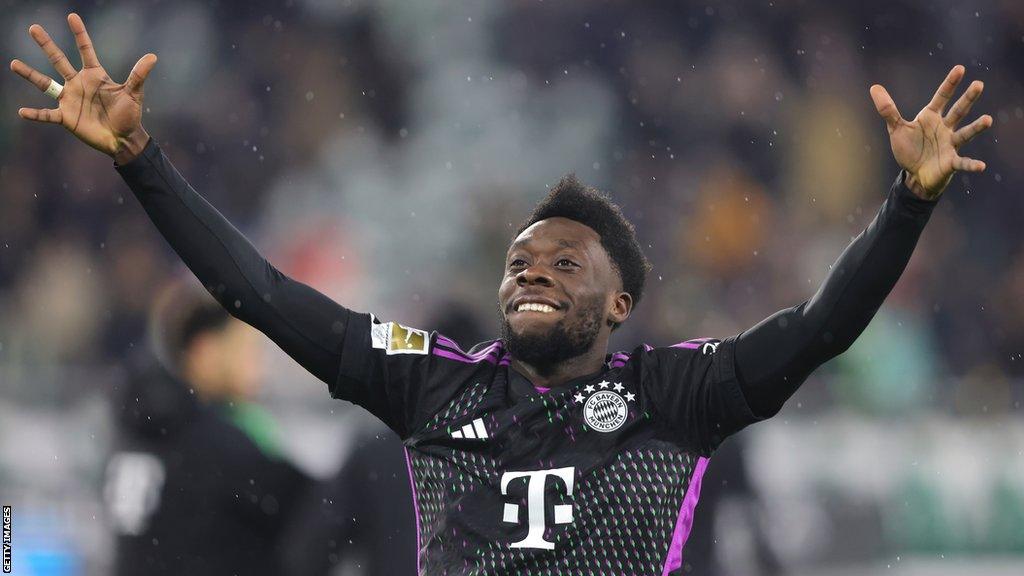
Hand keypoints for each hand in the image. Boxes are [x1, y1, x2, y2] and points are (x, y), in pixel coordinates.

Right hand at [9, 13, 156, 163]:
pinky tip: (22, 111)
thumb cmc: (129, 115)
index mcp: (94, 75)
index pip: (85, 50)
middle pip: (59, 60)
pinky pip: (46, 114)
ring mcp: (70, 99)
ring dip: (30, 74)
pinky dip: (35, 114)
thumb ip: (138, 75)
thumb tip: (153, 56)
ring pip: (45, 84)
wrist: (123, 138)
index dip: (79, 34)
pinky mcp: (66, 117)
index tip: (71, 16)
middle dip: (46, 44)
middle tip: (33, 28)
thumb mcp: (133, 93)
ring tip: (13, 63)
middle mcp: (78, 84)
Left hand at [870, 65, 992, 199]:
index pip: (942, 97)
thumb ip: (888, 110)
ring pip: (966, 134)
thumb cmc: (909, 149)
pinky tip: (981, 166)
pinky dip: (972, 164)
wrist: (914, 175)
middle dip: (968, 98)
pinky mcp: (951, 162)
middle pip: (958, 111)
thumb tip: (874, 87)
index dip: (950, 83)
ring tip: (988, 120)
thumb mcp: (896, 128)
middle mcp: (945, 128)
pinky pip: (963, 163)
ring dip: (976, 127)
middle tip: (978, 84)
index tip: (960, 68)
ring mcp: (950, 144)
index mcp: (931, 117)